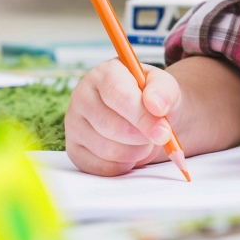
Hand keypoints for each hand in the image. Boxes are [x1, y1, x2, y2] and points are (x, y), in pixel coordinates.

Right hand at [65, 59, 180, 175]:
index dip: (142, 116)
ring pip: (105, 149)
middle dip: (141, 136)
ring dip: (135, 152)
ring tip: (145, 141)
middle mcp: (82, 95)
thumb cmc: (152, 98)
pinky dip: (123, 165)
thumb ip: (164, 91)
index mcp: (104, 72)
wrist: (145, 115)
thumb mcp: (165, 87)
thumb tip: (157, 106)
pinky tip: (131, 152)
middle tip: (159, 136)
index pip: (118, 95)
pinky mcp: (74, 150)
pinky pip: (100, 167)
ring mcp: (74, 124)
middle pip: (110, 125)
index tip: (164, 131)